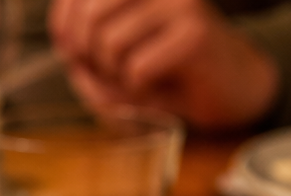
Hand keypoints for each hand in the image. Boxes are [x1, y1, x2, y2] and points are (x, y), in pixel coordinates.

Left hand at [48, 0, 279, 131]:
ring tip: (136, 80)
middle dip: (86, 54)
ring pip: (111, 43)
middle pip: (91, 15)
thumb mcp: (114, 56)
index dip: (62, 23)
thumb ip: (82, 45)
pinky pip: (138, 68)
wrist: (228, 88)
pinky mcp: (195, 33)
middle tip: (106, 72)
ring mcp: (180, 4)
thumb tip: (66, 47)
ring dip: (115, 76)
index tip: (69, 49)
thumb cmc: (165, 72)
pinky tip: (157, 89)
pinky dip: (138, 91)